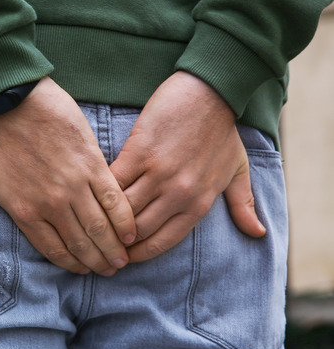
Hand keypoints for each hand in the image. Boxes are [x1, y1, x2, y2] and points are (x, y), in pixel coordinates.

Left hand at [0, 77, 135, 275]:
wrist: (9, 96)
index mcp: (24, 210)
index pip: (54, 249)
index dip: (71, 264)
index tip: (83, 271)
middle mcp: (51, 203)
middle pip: (82, 242)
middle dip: (98, 262)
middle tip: (109, 271)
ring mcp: (74, 184)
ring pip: (100, 226)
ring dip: (114, 246)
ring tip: (123, 259)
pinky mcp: (91, 163)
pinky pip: (113, 198)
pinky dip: (124, 218)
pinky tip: (131, 231)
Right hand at [110, 71, 265, 262]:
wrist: (210, 92)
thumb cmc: (222, 130)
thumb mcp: (237, 169)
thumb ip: (243, 204)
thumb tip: (258, 234)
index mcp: (199, 203)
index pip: (161, 241)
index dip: (138, 253)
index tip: (122, 256)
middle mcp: (178, 194)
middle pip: (137, 230)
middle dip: (116, 240)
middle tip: (99, 241)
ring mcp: (158, 173)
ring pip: (122, 209)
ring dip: (105, 217)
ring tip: (90, 221)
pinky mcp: (139, 152)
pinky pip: (113, 182)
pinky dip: (101, 190)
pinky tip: (91, 193)